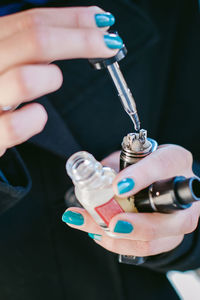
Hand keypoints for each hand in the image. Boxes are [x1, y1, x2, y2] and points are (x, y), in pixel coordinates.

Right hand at [0, 6, 118, 155]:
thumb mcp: (10, 57)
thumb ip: (35, 44)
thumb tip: (87, 27)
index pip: (33, 22)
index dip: (73, 20)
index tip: (102, 22)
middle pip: (36, 41)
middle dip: (81, 40)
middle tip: (108, 44)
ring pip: (25, 80)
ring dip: (50, 78)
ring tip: (51, 80)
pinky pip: (17, 126)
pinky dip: (35, 120)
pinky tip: (36, 115)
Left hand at [63, 145, 199, 255]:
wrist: (158, 181)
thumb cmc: (142, 166)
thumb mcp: (131, 158)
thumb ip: (114, 165)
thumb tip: (92, 177)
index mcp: (175, 161)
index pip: (162, 166)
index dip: (140, 177)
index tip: (117, 187)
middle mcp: (183, 194)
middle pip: (168, 218)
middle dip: (136, 224)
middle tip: (110, 223)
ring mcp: (180, 220)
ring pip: (154, 240)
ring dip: (117, 238)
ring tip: (85, 225)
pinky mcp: (169, 238)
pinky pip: (145, 248)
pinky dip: (118, 243)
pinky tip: (98, 233)